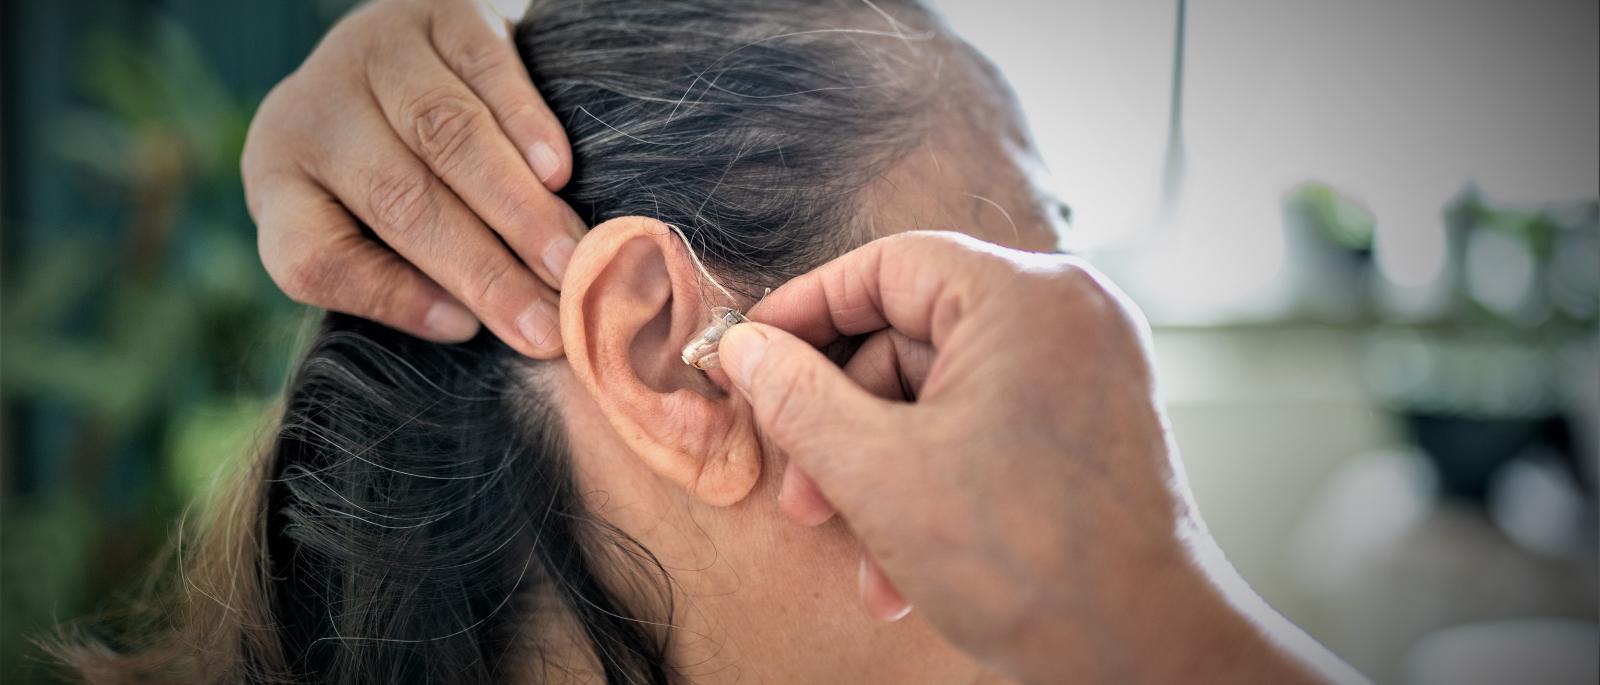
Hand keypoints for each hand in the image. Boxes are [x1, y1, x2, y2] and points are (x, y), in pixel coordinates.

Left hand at [242, 0, 581, 356]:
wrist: (412, 51)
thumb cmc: (400, 166)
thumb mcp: (368, 222)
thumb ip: (407, 276)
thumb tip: (482, 327)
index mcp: (281, 182)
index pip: (312, 257)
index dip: (389, 298)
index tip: (465, 330)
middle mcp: (315, 114)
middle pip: (398, 200)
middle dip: (484, 270)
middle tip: (548, 325)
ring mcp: (373, 53)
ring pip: (446, 136)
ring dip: (518, 208)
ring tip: (570, 261)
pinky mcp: (438, 12)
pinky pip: (486, 70)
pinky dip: (527, 125)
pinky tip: (558, 174)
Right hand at [718, 232, 1351, 683]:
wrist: (1148, 657)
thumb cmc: (1030, 562)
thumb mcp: (876, 473)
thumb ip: (796, 399)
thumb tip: (745, 351)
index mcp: (1025, 295)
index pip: (886, 266)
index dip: (804, 311)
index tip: (749, 353)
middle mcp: (1067, 314)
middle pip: (909, 337)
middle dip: (841, 423)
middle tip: (798, 486)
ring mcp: (1086, 368)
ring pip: (941, 394)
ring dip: (880, 472)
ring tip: (853, 548)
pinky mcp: (1091, 421)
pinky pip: (986, 425)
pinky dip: (936, 482)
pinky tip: (899, 567)